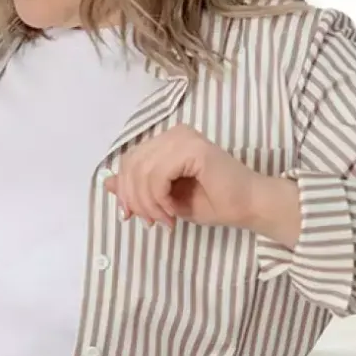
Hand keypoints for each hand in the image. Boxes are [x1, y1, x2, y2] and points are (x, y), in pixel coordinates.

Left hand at [103, 124, 266, 232]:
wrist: (247, 206)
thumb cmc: (211, 202)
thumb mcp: (162, 198)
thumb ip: (137, 187)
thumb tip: (107, 182)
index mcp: (166, 141)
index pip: (129, 161)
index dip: (124, 190)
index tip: (131, 216)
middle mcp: (173, 134)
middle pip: (131, 165)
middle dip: (134, 200)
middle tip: (150, 221)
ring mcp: (183, 138)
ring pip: (142, 172)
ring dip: (148, 203)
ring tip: (163, 219)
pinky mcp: (193, 149)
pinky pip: (157, 175)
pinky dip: (158, 198)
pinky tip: (171, 211)